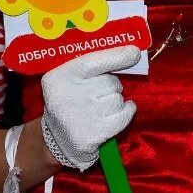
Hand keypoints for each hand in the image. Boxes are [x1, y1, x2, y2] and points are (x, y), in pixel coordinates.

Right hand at [40, 46, 139, 170]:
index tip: (134, 53)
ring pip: (118, 99)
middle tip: (98, 93)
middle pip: (110, 81)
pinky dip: (126, 112)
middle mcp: (68, 97)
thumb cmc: (69, 100)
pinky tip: (117, 114)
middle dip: (111, 85)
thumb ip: (94, 64)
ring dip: (116, 101)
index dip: (117, 56)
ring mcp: (81, 118)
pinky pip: (124, 115)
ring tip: (101, 107)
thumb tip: (131, 53)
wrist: (57, 139)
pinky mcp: (94, 135)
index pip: (92, 62)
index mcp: (59, 77)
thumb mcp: (70, 78)